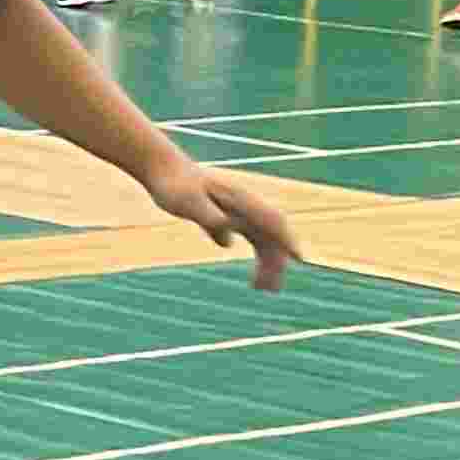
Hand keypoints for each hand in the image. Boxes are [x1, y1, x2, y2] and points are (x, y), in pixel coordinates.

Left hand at [153, 160, 300, 288]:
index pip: (272, 221)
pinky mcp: (224, 215)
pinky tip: (250, 276)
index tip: (299, 260)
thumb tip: (227, 238)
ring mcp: (235, 210)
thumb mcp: (187, 202)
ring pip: (260, 239)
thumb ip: (208, 217)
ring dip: (266, 263)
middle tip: (270, 290)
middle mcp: (243, 205)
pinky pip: (248, 238)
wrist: (160, 168)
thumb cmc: (173, 184)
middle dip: (275, 262)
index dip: (287, 240)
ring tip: (261, 289)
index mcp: (240, 201)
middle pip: (269, 235)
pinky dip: (255, 257)